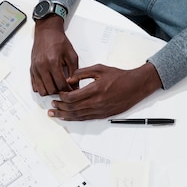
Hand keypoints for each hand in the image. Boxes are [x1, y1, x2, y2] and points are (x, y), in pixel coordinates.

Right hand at [30, 16, 78, 94]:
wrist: (46, 31)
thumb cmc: (58, 41)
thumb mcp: (71, 55)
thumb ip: (74, 71)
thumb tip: (75, 85)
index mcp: (53, 62)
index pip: (61, 84)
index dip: (68, 90)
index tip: (72, 90)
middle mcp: (42, 66)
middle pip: (51, 90)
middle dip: (60, 91)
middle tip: (65, 88)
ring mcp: (35, 69)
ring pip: (42, 91)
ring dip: (50, 91)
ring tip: (57, 86)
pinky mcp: (32, 70)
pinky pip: (35, 86)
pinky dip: (42, 88)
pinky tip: (49, 83)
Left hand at [47, 62, 162, 120]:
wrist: (135, 86)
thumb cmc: (119, 76)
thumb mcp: (100, 69)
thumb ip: (82, 73)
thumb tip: (68, 79)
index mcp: (95, 90)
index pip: (73, 97)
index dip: (63, 97)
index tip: (58, 94)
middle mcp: (97, 102)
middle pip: (73, 108)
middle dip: (60, 107)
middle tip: (52, 106)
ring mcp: (100, 110)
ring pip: (78, 116)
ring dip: (65, 115)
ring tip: (54, 114)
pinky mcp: (103, 115)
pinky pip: (85, 118)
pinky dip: (75, 118)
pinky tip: (68, 117)